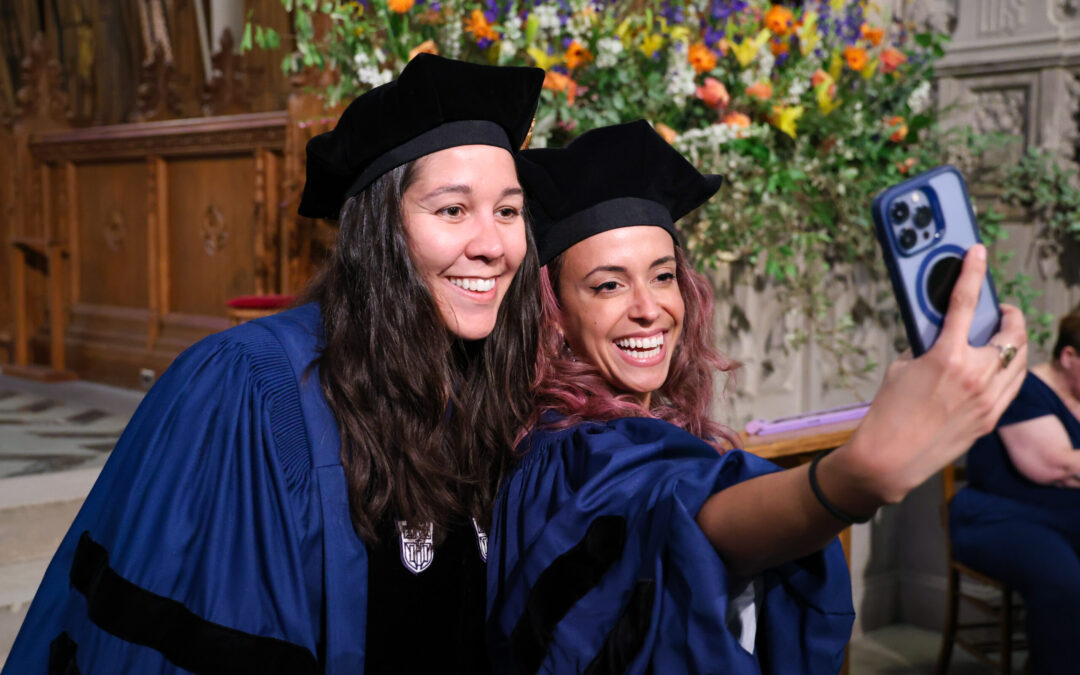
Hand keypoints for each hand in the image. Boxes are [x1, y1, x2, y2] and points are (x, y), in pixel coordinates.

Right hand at [820, 244, 1027, 512]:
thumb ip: (926, 346)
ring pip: (1020, 359)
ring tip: (1002, 337)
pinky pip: (1014, 385)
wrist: (890, 458)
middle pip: (1012, 332)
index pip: (965, 303)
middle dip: (1009, 315)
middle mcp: (975, 376)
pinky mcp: (991, 419)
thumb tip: (942, 333)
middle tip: (999, 310)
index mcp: (947, 357)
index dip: (973, 272)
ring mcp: (988, 400)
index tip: (978, 253)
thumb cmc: (888, 413)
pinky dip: (1011, 369)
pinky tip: (999, 366)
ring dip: (1014, 342)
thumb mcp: (902, 367)